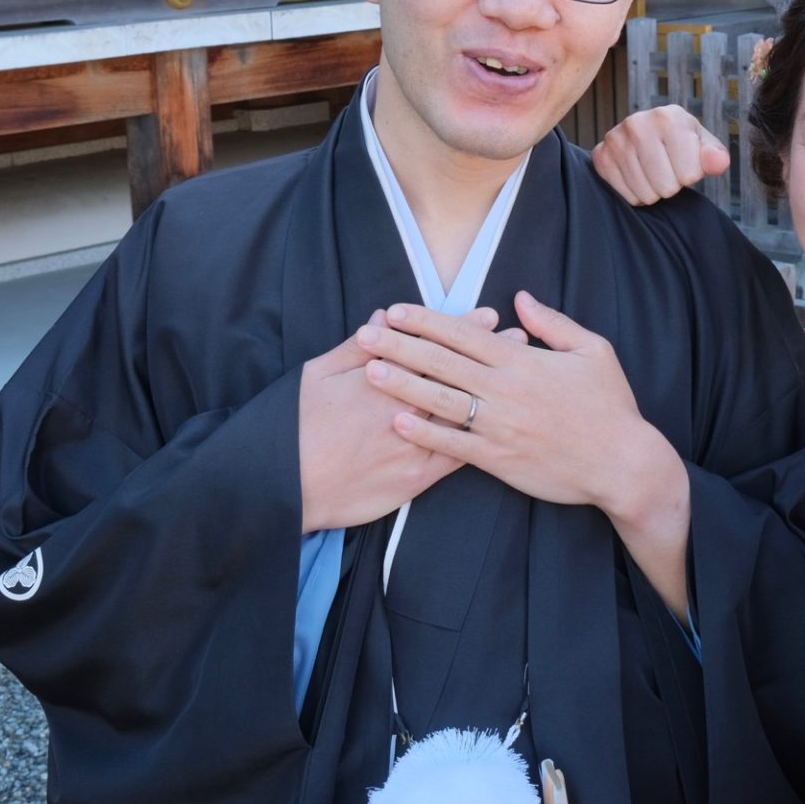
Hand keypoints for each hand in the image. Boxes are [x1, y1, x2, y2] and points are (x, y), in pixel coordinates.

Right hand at [297, 306, 519, 532]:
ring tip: (520, 377)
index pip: (429, 348)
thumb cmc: (294, 427)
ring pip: (462, 413)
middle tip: (519, 338)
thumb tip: (382, 319)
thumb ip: (354, 348)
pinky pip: (455, 455)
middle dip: (488, 357)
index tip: (487, 316)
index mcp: (378, 378)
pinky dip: (479, 438)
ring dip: (492, 394)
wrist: (284, 487)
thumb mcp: (316, 376)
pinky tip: (500, 427)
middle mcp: (402, 408)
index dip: (461, 331)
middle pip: (454, 376)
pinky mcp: (415, 478)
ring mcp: (413, 444)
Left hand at [354, 294, 673, 519]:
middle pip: (441, 362)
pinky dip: (425, 432)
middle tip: (364, 334)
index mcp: (523, 360)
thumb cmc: (610, 405)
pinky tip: (398, 421)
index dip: (426, 320)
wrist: (623, 463)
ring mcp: (499, 426)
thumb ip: (553, 323)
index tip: (395, 311)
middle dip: (400, 346)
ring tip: (370, 371)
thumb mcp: (592, 350)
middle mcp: (505, 390)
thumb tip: (519, 299)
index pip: (464, 334)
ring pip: (440, 400)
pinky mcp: (498, 458)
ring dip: (402, 384)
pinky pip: (453, 443)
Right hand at [592, 104, 729, 205]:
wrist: (649, 136)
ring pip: (645, 194)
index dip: (691, 175)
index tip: (685, 163)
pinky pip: (625, 195)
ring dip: (653, 191)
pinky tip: (637, 176)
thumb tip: (718, 162)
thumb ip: (714, 155)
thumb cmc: (682, 144)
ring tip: (653, 173)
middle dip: (671, 185)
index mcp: (669, 117)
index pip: (689, 175)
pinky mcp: (601, 156)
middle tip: (667, 170)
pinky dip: (634, 194)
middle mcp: (638, 123)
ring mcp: (616, 139)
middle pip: (666, 187)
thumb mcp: (703, 146)